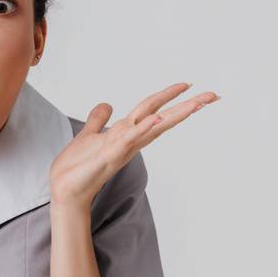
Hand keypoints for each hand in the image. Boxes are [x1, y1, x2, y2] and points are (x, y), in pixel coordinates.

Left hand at [49, 83, 219, 207]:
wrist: (65, 190)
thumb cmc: (77, 167)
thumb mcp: (89, 136)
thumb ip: (98, 120)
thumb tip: (107, 104)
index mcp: (126, 134)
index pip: (153, 111)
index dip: (170, 98)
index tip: (190, 87)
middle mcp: (129, 140)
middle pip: (162, 118)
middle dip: (187, 106)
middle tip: (213, 95)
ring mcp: (122, 148)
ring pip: (153, 127)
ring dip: (175, 114)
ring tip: (197, 103)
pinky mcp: (110, 155)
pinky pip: (130, 138)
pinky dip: (144, 128)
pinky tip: (157, 118)